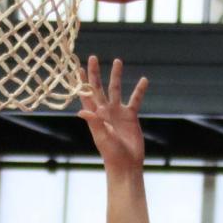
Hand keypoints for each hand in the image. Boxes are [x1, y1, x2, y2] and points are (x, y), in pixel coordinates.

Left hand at [78, 57, 147, 172]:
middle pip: (98, 88)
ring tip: (118, 61)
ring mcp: (117, 113)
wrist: (126, 165)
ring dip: (116, 76)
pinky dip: (139, 90)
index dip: (81, 82)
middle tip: (93, 57)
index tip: (78, 67)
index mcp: (94, 116)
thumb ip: (94, 123)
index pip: (85, 95)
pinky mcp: (130, 117)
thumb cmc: (111, 154)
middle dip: (95, 73)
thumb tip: (81, 111)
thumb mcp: (102, 137)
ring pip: (116, 90)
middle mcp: (104, 112)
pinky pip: (135, 100)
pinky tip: (144, 80)